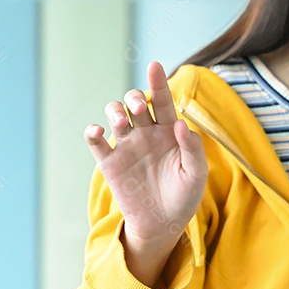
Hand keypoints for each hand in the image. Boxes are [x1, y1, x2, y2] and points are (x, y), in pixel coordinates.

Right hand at [85, 61, 207, 287]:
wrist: (163, 223)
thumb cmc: (184, 196)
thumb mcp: (196, 174)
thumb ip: (193, 148)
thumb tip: (182, 124)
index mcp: (170, 131)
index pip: (163, 101)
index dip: (158, 82)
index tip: (154, 64)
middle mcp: (147, 133)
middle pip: (136, 102)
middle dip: (135, 98)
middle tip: (140, 108)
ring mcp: (127, 146)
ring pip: (115, 115)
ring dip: (115, 111)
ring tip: (122, 121)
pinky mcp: (110, 163)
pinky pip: (96, 142)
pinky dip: (92, 132)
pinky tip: (97, 131)